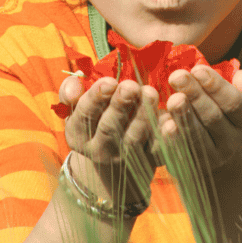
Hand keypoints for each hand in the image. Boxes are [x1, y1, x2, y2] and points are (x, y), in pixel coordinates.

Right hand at [58, 75, 159, 201]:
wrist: (113, 155)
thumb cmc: (95, 116)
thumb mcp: (77, 106)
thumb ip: (70, 91)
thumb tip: (74, 86)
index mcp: (78, 133)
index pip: (83, 115)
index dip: (95, 98)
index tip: (109, 81)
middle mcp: (99, 149)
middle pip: (109, 128)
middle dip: (120, 106)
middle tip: (131, 86)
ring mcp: (124, 158)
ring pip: (134, 139)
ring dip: (143, 116)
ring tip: (151, 93)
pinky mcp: (149, 161)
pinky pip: (158, 150)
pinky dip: (166, 137)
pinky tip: (171, 121)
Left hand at [159, 66, 241, 172]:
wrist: (216, 141)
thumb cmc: (225, 104)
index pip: (234, 102)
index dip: (216, 86)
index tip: (197, 69)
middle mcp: (234, 141)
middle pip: (213, 117)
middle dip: (194, 95)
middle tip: (176, 76)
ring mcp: (214, 157)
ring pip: (197, 136)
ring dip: (184, 117)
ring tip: (172, 99)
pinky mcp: (193, 166)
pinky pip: (181, 152)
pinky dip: (172, 138)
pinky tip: (164, 124)